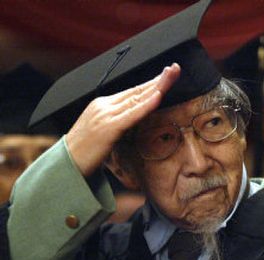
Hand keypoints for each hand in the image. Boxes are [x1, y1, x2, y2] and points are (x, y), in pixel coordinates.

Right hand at [66, 63, 180, 176]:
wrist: (66, 165)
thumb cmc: (85, 151)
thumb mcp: (103, 131)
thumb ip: (119, 121)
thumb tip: (137, 118)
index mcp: (102, 105)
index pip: (132, 91)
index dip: (151, 83)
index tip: (166, 76)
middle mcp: (104, 105)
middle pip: (137, 90)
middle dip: (158, 79)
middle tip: (175, 69)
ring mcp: (105, 115)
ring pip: (136, 98)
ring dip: (157, 86)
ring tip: (172, 75)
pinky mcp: (108, 128)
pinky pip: (132, 114)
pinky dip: (146, 105)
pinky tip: (158, 95)